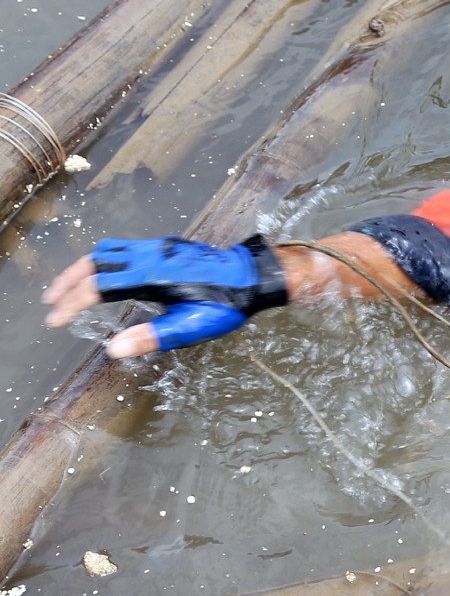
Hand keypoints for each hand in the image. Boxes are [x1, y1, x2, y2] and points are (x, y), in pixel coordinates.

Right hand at [42, 236, 287, 356]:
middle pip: (94, 263)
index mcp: (151, 276)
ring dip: (83, 268)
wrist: (253, 276)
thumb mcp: (192, 326)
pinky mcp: (165, 246)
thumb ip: (153, 337)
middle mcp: (149, 256)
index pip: (98, 288)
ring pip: (107, 251)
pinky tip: (104, 274)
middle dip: (68, 282)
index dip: (72, 304)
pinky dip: (103, 260)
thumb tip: (114, 349)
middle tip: (50, 301)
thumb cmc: (226, 304)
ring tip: (69, 287)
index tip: (55, 320)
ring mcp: (157, 248)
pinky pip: (123, 248)